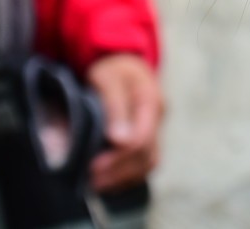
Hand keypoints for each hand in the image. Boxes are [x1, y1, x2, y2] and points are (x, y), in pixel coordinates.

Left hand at [86, 53, 162, 191]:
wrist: (125, 64)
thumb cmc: (113, 69)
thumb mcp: (108, 78)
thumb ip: (114, 105)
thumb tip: (119, 140)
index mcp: (150, 100)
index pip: (141, 138)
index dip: (118, 157)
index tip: (93, 166)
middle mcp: (158, 118)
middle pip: (146, 155)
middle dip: (118, 172)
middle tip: (91, 180)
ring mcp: (157, 129)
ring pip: (149, 163)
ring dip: (124, 178)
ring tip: (97, 185)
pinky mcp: (150, 137)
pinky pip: (145, 163)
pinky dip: (128, 176)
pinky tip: (109, 181)